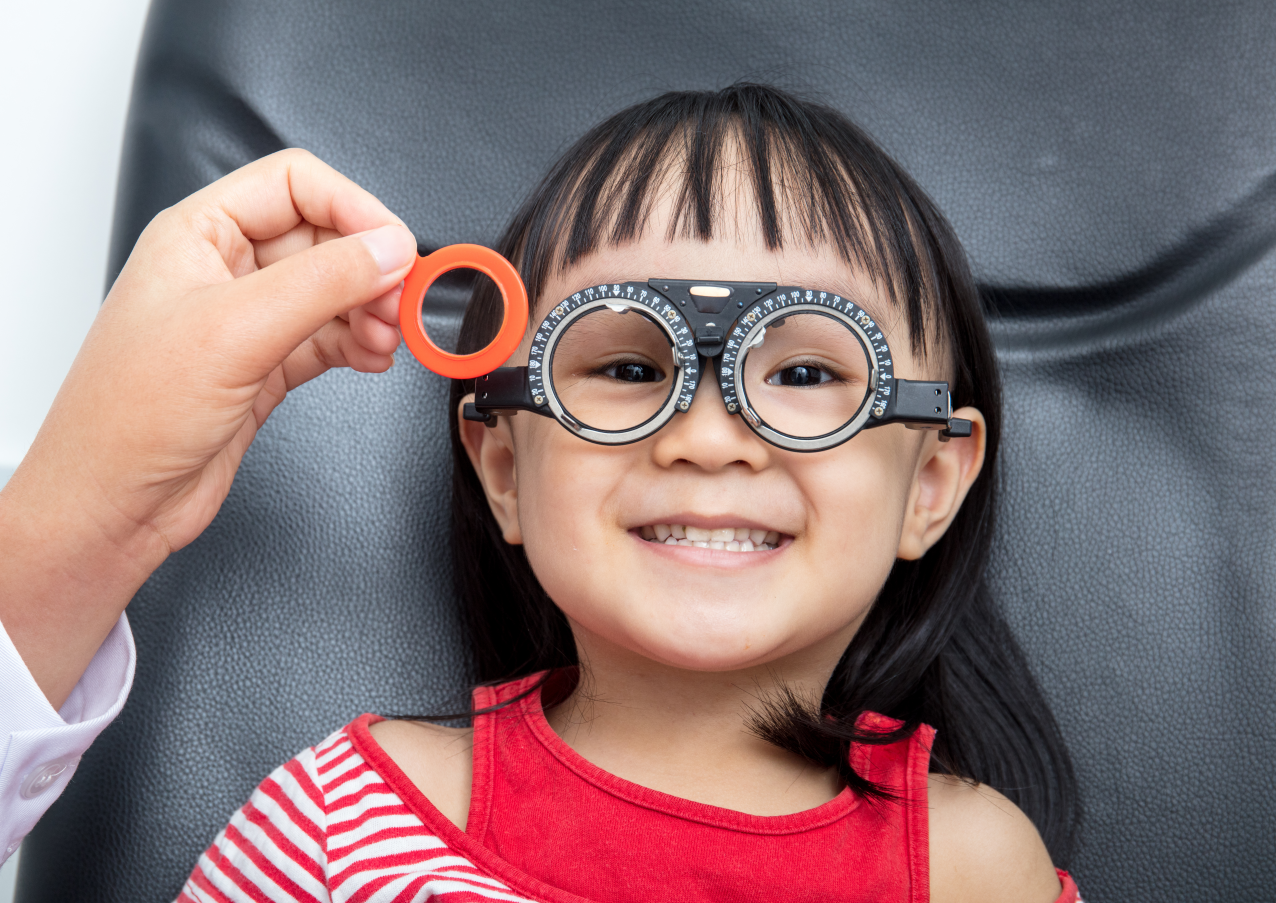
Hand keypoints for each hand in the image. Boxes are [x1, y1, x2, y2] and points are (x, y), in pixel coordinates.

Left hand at [0, 149, 416, 706]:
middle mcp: (224, 270)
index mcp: (199, 234)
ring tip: (389, 336)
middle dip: (370, 267)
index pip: (295, 185)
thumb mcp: (236, 331)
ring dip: (371, 310)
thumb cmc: (129, 415)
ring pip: (333, 292)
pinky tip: (375, 358)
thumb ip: (322, 282)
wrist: (113, 502)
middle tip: (403, 299)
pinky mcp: (265, 366)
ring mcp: (247, 321)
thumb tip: (388, 249)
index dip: (353, 207)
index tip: (396, 247)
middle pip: (323, 238)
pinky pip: (330, 339)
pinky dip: (360, 345)